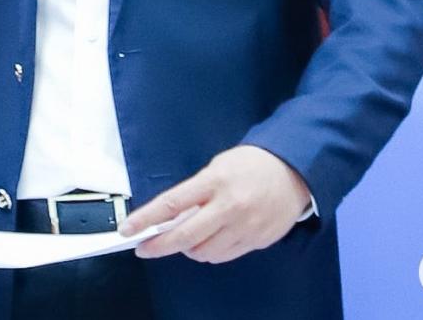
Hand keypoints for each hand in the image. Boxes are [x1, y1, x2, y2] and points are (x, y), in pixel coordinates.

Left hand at [121, 145, 310, 263]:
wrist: (294, 171)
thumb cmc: (250, 164)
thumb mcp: (217, 168)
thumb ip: (196, 193)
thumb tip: (171, 217)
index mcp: (214, 182)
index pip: (172, 204)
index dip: (146, 220)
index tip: (128, 230)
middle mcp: (229, 207)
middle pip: (185, 236)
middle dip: (159, 246)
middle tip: (144, 249)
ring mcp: (245, 227)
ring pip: (204, 252)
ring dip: (188, 249)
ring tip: (186, 237)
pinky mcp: (258, 241)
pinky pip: (224, 256)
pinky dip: (209, 252)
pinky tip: (209, 241)